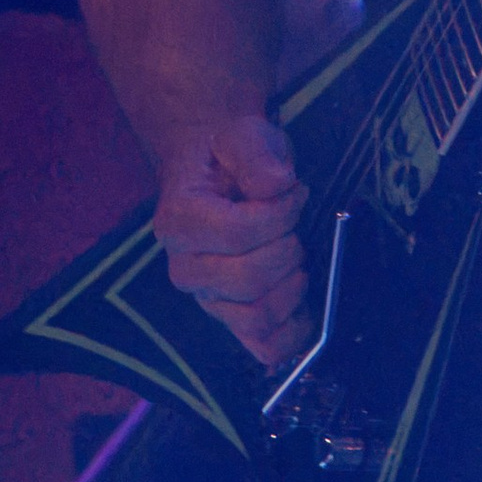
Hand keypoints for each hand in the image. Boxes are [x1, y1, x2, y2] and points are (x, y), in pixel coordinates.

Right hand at [151, 110, 309, 369]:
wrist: (221, 173)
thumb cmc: (232, 157)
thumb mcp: (244, 135)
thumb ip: (257, 153)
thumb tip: (277, 184)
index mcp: (178, 221)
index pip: (238, 233)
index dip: (280, 213)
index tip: (293, 191)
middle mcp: (185, 268)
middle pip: (251, 279)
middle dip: (288, 247)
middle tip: (294, 224)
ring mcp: (208, 299)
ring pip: (258, 316)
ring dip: (293, 285)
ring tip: (295, 253)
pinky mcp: (233, 320)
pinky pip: (265, 347)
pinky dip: (292, 330)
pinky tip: (303, 299)